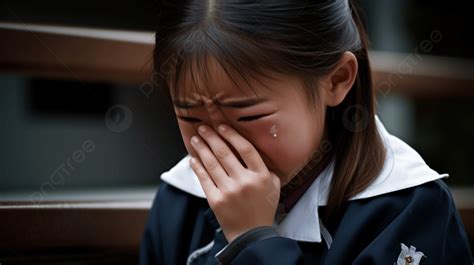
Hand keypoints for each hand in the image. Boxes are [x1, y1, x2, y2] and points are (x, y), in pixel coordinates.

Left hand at [189, 124, 280, 242]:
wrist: (251, 235)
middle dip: (212, 137)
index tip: (222, 126)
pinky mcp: (216, 201)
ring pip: (212, 164)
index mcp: (261, 176)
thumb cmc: (262, 209)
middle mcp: (245, 182)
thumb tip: (252, 150)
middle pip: (225, 153)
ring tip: (196, 138)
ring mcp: (229, 191)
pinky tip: (193, 158)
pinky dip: (197, 167)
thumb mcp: (273, 187)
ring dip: (202, 148)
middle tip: (204, 127)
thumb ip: (267, 168)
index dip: (232, 135)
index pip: (245, 149)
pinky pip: (204, 179)